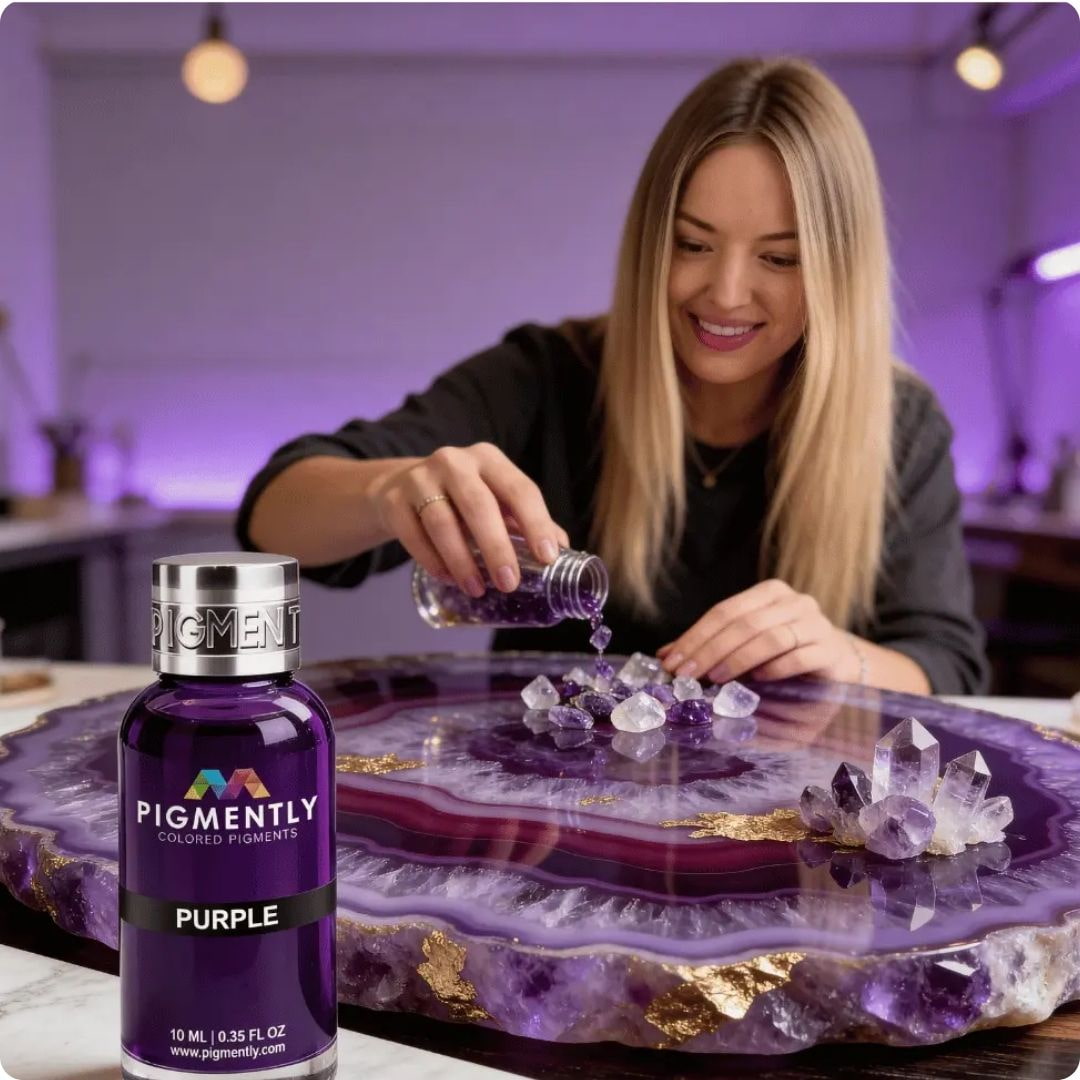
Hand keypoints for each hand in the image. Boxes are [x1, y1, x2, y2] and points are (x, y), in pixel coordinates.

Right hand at [370, 442, 569, 598]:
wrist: (401, 487)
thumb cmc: (461, 499)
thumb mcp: (495, 500)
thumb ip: (525, 523)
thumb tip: (563, 552)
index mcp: (490, 460)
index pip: (520, 489)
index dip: (536, 523)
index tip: (547, 557)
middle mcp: (455, 462)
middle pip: (479, 504)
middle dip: (496, 547)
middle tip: (509, 583)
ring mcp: (420, 478)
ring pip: (442, 521)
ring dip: (462, 560)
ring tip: (477, 589)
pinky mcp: (394, 500)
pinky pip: (413, 534)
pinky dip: (431, 559)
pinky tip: (447, 578)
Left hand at [657, 579, 860, 683]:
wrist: (837, 662)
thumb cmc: (785, 651)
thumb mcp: (745, 643)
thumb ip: (710, 645)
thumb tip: (665, 656)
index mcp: (768, 593)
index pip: (724, 611)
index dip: (695, 636)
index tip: (672, 662)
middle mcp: (793, 602)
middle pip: (743, 624)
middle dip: (710, 650)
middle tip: (687, 675)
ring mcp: (815, 623)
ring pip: (770, 638)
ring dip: (738, 659)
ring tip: (716, 678)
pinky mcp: (830, 649)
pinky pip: (799, 657)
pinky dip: (775, 669)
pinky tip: (757, 681)